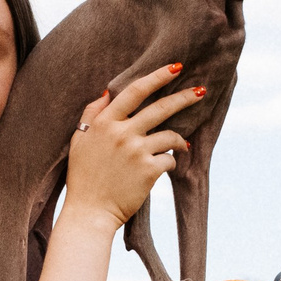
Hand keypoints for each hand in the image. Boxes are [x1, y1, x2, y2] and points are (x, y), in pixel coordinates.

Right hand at [63, 63, 201, 230]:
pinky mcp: (149, 170)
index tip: (175, 67)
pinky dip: (171, 161)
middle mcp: (121, 133)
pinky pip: (170, 158)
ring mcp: (136, 151)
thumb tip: (110, 91)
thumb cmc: (83, 177)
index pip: (135, 91)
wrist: (89, 213)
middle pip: (161, 108)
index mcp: (104, 123)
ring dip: (179, 139)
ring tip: (182, 144)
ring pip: (170, 135)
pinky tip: (164, 166)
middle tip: (201, 91)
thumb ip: (92, 113)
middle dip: (185, 97)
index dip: (157, 76)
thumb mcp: (79, 140)